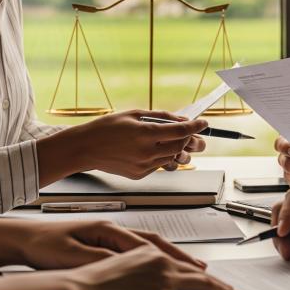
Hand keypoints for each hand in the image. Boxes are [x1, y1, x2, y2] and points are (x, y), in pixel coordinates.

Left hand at [19, 220, 207, 270]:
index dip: (172, 259)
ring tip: (192, 268)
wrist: (24, 238)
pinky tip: (163, 265)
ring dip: (172, 256)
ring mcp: (110, 235)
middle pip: (156, 243)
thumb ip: (100, 261)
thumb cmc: (44, 245)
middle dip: (182, 257)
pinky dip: (156, 257)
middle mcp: (114, 229)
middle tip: (204, 271)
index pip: (148, 246)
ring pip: (150, 246)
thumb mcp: (71, 255)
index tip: (192, 271)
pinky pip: (139, 250)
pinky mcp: (104, 242)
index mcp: (108, 230)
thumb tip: (125, 267)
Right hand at [63, 244, 242, 289]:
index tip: (209, 275)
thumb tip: (140, 281)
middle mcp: (162, 263)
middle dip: (217, 282)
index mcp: (149, 253)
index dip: (198, 271)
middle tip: (231, 289)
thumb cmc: (89, 283)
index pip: (181, 263)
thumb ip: (134, 271)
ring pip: (205, 287)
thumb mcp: (115, 267)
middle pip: (198, 274)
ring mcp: (166, 282)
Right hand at [76, 110, 207, 178]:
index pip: (180, 131)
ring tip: (176, 140)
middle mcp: (146, 152)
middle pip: (180, 146)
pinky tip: (155, 148)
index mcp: (145, 134)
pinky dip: (163, 156)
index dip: (195, 126)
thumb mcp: (134, 114)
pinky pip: (159, 165)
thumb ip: (160, 117)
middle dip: (190, 138)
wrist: (85, 148)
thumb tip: (181, 119)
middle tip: (192, 132)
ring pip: (172, 158)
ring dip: (178, 148)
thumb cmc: (106, 128)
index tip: (204, 123)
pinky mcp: (140, 175)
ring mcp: (143, 166)